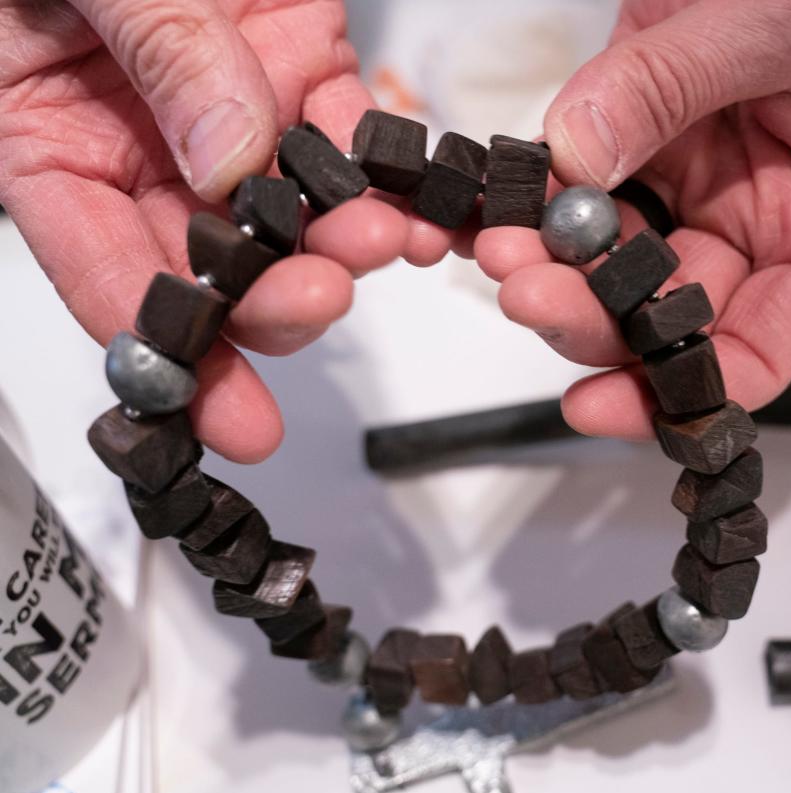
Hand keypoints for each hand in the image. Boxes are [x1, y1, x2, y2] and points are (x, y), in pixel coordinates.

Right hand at [0, 0, 453, 461]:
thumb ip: (151, 49)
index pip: (101, 273)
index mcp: (46, 140)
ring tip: (386, 239)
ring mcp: (228, 110)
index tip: (223, 417)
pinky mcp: (298, 66)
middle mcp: (142, 144)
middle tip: (323, 299)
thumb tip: (226, 160)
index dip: (167, 352)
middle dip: (275, 297)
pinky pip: (350, 133)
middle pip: (212, 261)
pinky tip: (416, 190)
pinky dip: (387, 162)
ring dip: (345, 234)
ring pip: (294, 209)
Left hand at [475, 0, 790, 438]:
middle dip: (588, 319)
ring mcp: (687, 176)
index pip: (754, 349)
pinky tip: (484, 206)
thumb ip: (684, 81)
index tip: (602, 402)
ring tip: (496, 245)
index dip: (678, 393)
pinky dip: (526, 197)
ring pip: (605, 258)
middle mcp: (749, 219)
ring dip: (547, 264)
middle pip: (661, 314)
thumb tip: (580, 152)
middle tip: (527, 293)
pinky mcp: (634, 126)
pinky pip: (570, 179)